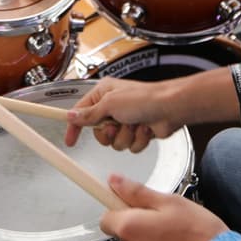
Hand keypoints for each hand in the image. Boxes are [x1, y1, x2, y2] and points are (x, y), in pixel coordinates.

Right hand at [66, 76, 182, 150]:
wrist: (171, 108)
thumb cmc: (145, 99)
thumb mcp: (110, 104)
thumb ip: (89, 114)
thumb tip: (71, 115)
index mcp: (104, 94)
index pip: (82, 112)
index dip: (75, 127)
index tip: (70, 140)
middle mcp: (114, 106)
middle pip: (99, 132)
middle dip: (108, 134)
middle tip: (115, 126)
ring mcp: (126, 120)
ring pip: (115, 142)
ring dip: (125, 136)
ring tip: (135, 124)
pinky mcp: (137, 132)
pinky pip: (129, 146)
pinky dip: (137, 140)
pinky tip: (145, 129)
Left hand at [101, 174, 227, 240]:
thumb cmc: (200, 235)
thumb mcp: (171, 202)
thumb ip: (137, 192)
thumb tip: (114, 182)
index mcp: (130, 229)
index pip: (106, 218)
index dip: (119, 210)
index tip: (130, 205)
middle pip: (124, 238)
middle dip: (140, 230)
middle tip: (165, 222)